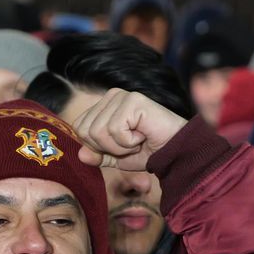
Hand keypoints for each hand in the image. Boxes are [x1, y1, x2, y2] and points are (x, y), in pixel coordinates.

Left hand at [70, 88, 186, 171]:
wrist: (174, 152)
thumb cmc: (148, 151)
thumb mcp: (115, 158)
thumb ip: (97, 155)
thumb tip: (81, 154)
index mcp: (103, 105)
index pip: (79, 127)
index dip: (96, 146)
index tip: (119, 146)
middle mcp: (110, 96)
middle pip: (85, 130)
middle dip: (107, 147)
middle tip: (130, 144)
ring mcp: (121, 96)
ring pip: (98, 131)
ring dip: (119, 146)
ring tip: (137, 140)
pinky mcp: (132, 101)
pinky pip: (115, 130)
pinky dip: (128, 142)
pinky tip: (142, 135)